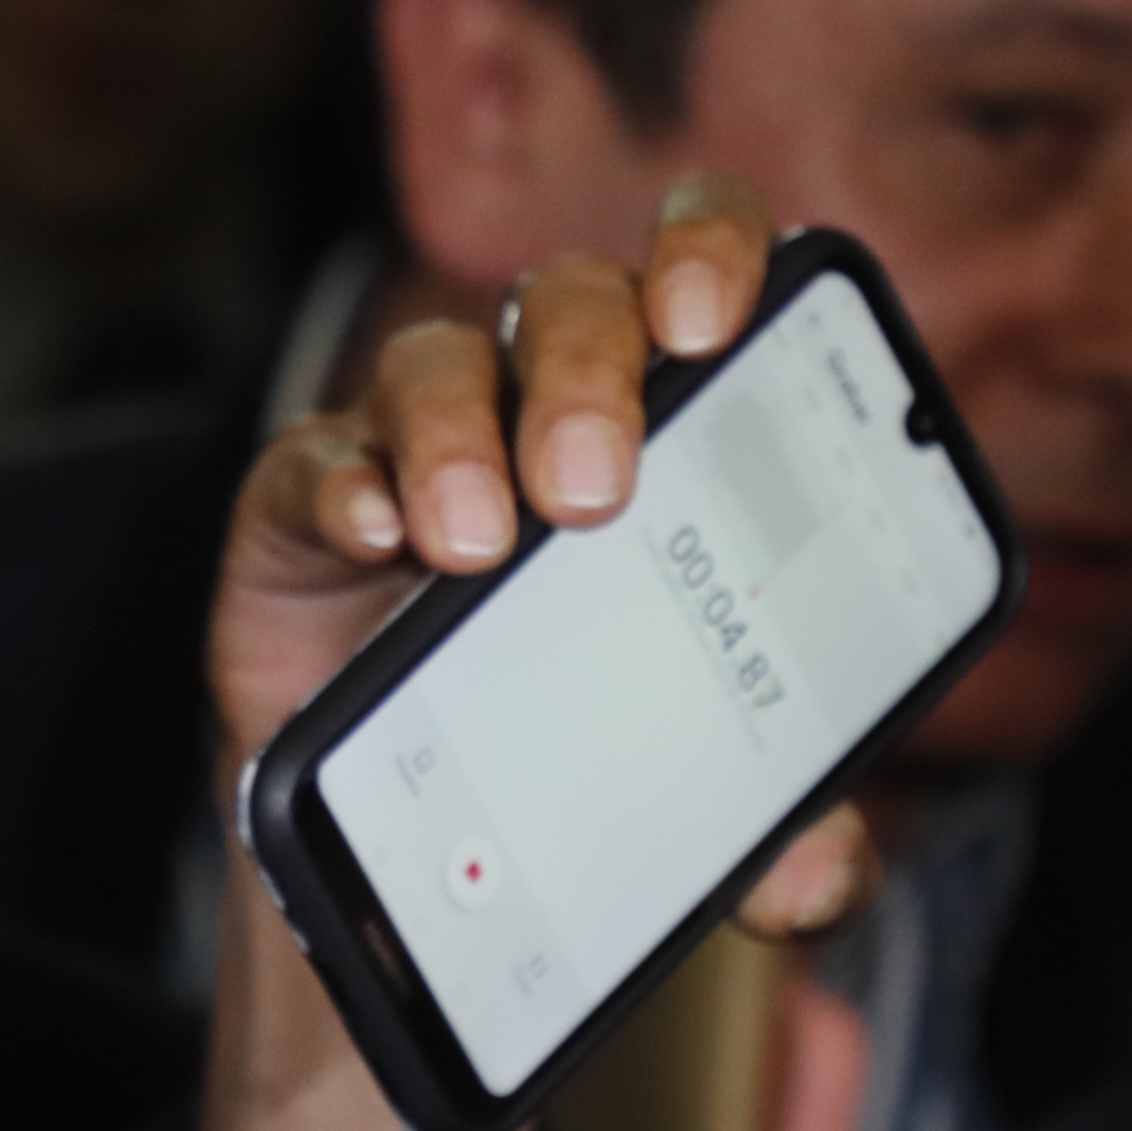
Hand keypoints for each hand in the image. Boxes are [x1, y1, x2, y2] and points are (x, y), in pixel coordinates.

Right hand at [189, 183, 877, 1130]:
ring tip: (477, 545)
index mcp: (668, 416)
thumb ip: (776, 818)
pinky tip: (375, 537)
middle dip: (587, 380)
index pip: (700, 270)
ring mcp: (418, 442)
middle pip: (569, 307)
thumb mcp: (688, 783)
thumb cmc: (570, 739)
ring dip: (460, 439)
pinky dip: (346, 487)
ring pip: (438, 367)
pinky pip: (317, 459)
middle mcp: (541, 398)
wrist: (402, 816)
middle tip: (595, 493)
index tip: (715, 320)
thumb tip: (825, 876)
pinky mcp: (307, 502)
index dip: (711, 254)